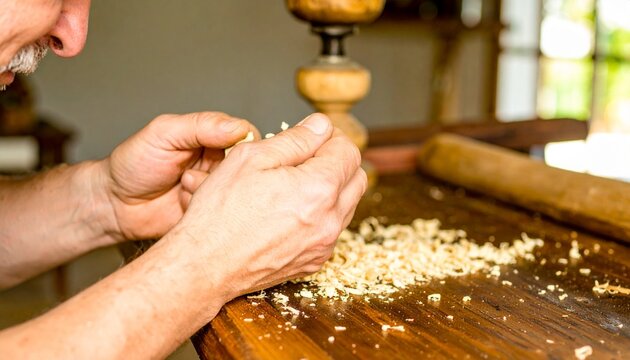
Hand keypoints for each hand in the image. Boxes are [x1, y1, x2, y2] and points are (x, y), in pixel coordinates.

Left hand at [99, 112, 258, 240]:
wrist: (114, 204)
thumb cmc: (133, 163)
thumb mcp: (164, 133)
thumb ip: (201, 125)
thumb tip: (237, 127)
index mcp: (212, 138)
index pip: (247, 137)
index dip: (244, 147)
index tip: (228, 154)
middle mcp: (218, 162)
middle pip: (247, 166)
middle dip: (221, 171)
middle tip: (193, 173)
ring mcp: (215, 189)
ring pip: (235, 190)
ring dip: (207, 189)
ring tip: (182, 187)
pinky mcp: (210, 214)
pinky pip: (221, 213)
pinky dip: (202, 208)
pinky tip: (182, 204)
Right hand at [171, 113, 366, 296]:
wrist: (205, 266)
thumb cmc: (220, 213)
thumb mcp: (251, 158)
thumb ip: (295, 138)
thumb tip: (321, 126)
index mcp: (319, 189)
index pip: (348, 151)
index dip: (330, 136)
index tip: (310, 135)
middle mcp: (329, 220)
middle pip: (356, 177)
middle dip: (337, 161)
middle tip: (306, 155)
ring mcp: (324, 244)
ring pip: (347, 204)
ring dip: (331, 187)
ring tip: (295, 182)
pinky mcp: (315, 260)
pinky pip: (332, 228)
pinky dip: (321, 213)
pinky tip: (291, 209)